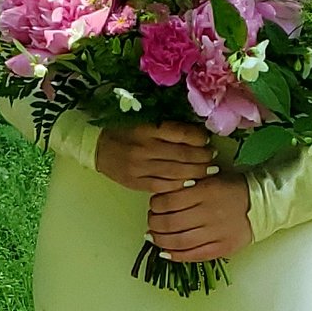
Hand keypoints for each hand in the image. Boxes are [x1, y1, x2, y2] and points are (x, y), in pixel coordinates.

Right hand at [97, 120, 217, 192]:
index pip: (179, 133)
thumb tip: (197, 136)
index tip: (207, 140)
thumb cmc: (126, 134)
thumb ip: (169, 130)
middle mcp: (145, 148)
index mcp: (147, 130)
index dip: (197, 137)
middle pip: (181, 154)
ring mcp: (140, 167)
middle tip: (213, 157)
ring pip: (176, 172)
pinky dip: (180, 185)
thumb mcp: (146, 124)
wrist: (98, 149)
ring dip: (196, 172)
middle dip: (202, 157)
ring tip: (209, 171)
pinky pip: (164, 186)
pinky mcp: (137, 182)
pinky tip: (191, 183)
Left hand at [146, 173, 252, 265]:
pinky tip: (166, 253)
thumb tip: (161, 199)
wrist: (263, 204)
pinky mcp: (222, 248)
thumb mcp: (209, 178)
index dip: (155, 205)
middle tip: (152, 222)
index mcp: (205, 192)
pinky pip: (194, 255)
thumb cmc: (233, 188)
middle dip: (154, 224)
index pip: (168, 201)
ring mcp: (216, 233)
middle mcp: (209, 213)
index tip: (154, 206)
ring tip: (155, 237)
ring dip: (161, 241)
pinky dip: (176, 256)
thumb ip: (187, 187)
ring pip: (178, 241)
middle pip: (170, 223)